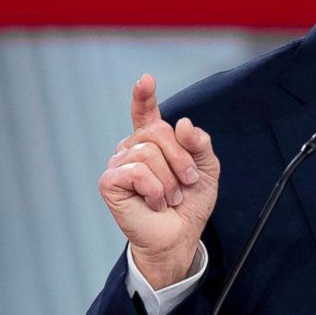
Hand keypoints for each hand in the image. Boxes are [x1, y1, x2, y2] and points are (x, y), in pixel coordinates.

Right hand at [98, 74, 219, 288]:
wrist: (180, 234)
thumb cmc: (190, 202)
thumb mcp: (207, 168)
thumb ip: (199, 143)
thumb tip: (182, 123)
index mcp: (153, 141)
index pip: (145, 113)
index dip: (144, 96)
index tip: (146, 79)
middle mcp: (132, 148)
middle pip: (158, 132)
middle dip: (181, 159)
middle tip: (188, 182)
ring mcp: (118, 164)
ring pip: (149, 153)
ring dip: (169, 180)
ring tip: (170, 197)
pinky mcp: (109, 182)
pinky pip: (137, 171)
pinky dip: (154, 189)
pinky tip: (154, 202)